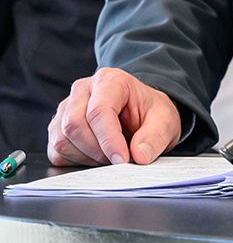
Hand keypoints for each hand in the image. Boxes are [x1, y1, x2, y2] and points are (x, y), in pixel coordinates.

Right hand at [47, 68, 181, 166]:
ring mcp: (66, 108)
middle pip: (74, 125)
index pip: (98, 111)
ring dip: (86, 158)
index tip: (122, 160)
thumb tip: (139, 156)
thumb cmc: (151, 113)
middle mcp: (82, 91)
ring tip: (110, 156)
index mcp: (110, 81)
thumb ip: (155, 136)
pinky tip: (96, 157)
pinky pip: (56, 151)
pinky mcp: (57, 127)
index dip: (108, 140)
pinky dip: (75, 161)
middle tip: (120, 159)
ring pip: (62, 140)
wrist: (141, 113)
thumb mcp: (166, 121)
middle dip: (97, 151)